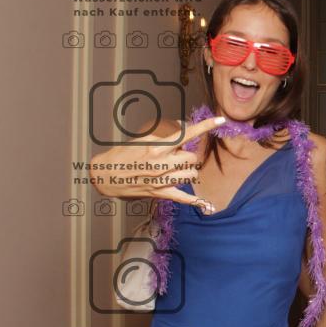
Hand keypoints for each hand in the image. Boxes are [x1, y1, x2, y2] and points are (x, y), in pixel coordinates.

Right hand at [89, 116, 225, 210]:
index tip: (221, 119)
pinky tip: (208, 207)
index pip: (187, 133)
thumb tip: (184, 130)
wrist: (105, 176)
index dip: (206, 126)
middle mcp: (161, 163)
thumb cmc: (122, 155)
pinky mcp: (160, 194)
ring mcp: (162, 180)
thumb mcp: (141, 139)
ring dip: (188, 171)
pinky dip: (197, 202)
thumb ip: (164, 136)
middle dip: (188, 156)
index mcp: (157, 147)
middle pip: (192, 158)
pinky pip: (184, 199)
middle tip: (176, 157)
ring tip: (176, 170)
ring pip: (192, 175)